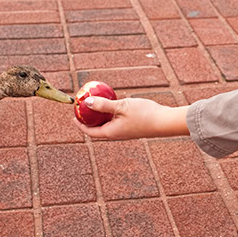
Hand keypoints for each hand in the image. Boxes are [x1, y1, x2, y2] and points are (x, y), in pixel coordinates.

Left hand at [72, 96, 189, 139]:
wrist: (164, 121)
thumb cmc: (143, 114)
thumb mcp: (121, 106)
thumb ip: (103, 105)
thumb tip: (86, 103)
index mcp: (111, 132)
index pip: (89, 132)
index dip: (79, 125)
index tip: (73, 116)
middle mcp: (116, 134)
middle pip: (97, 128)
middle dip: (89, 119)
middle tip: (83, 107)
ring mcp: (125, 130)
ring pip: (108, 123)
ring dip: (101, 115)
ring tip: (96, 103)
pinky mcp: (132, 126)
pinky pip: (117, 120)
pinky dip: (111, 113)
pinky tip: (114, 102)